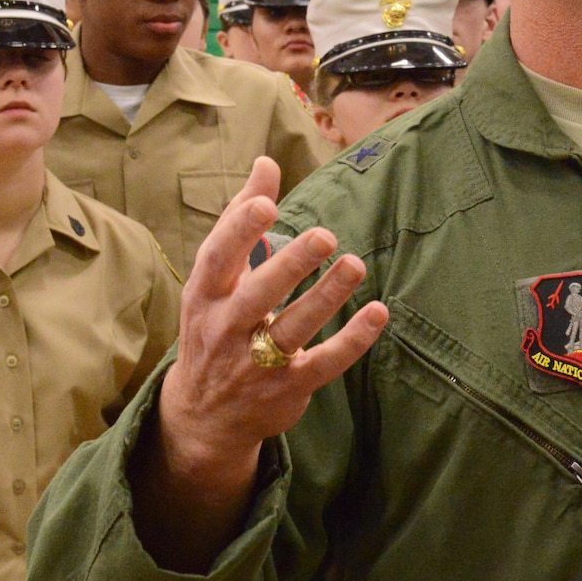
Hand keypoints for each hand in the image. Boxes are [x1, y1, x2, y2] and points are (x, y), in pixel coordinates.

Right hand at [134, 158, 388, 571]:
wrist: (203, 416)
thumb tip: (265, 163)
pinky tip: (378, 312)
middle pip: (259, 293)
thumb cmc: (214, 324)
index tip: (265, 202)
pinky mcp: (289, 387)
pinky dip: (353, 339)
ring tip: (355, 264)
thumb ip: (241, 219)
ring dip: (327, 296)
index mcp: (205, 295)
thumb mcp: (215, 278)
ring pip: (295, 327)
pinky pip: (325, 361)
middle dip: (290, 265)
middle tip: (324, 235)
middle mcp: (227, 328)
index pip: (218, 258)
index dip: (239, 230)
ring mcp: (257, 361)